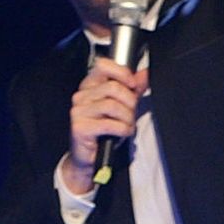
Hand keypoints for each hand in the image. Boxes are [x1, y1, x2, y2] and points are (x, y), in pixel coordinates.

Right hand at [63, 57, 148, 193]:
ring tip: (127, 126)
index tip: (133, 85)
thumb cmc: (106, 131)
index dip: (122, 73)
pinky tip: (123, 133)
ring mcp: (79, 111)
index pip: (103, 66)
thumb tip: (144, 73)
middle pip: (113, 87)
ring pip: (112, 106)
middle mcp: (81, 96)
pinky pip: (109, 124)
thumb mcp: (122, 106)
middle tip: (131, 113)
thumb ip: (132, 89)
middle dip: (130, 102)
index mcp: (89, 86)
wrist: (90, 158)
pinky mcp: (80, 127)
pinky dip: (122, 129)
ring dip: (127, 118)